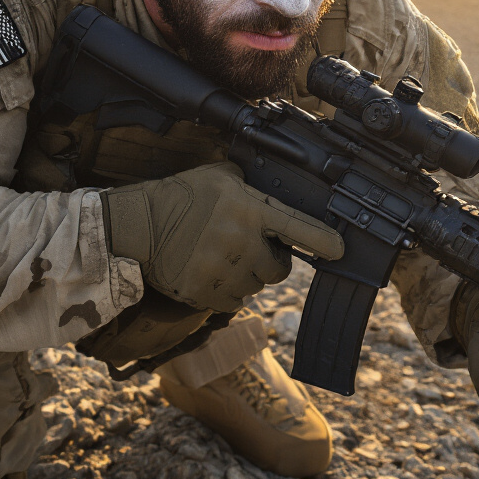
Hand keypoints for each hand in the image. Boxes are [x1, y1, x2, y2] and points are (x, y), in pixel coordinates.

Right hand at [102, 162, 343, 312]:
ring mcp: (223, 271)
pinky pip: (232, 303)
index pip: (299, 227)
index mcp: (249, 209)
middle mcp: (241, 242)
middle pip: (279, 269)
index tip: (340, 250)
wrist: (138, 224)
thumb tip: (271, 192)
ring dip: (246, 277)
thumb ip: (250, 185)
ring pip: (255, 287)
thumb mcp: (219, 176)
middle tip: (248, 248)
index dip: (324, 241)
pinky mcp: (204, 294)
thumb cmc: (180, 195)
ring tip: (221, 257)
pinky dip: (226, 293)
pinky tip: (209, 273)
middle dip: (270, 261)